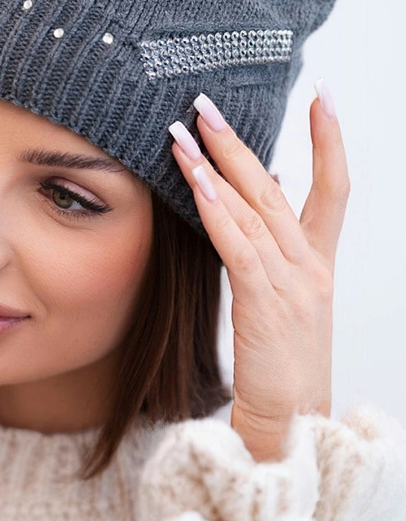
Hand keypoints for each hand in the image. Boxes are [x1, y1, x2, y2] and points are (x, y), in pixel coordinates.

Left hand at [168, 82, 349, 460]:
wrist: (293, 425)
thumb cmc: (283, 365)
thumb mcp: (289, 302)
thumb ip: (278, 250)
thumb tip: (265, 197)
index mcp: (319, 264)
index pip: (333, 189)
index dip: (330, 141)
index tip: (323, 96)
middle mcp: (310, 267)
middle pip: (277, 189)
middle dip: (241, 143)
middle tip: (208, 103)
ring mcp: (293, 284)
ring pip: (253, 210)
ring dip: (217, 166)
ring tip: (185, 130)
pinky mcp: (267, 304)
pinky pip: (238, 246)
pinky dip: (216, 210)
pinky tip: (195, 180)